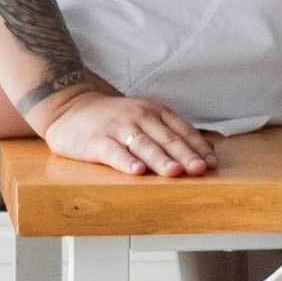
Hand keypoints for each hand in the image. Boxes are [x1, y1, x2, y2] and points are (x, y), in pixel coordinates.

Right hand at [31, 84, 214, 176]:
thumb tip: (209, 150)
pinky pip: (114, 152)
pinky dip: (126, 162)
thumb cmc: (113, 118)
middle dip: (185, 155)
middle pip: (166, 139)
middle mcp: (138, 116)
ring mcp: (117, 128)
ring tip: (174, 172)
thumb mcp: (146, 117)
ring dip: (160, 159)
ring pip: (143, 145)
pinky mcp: (96, 140)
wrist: (69, 107)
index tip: (211, 164)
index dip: (197, 148)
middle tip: (200, 170)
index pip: (181, 130)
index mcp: (154, 111)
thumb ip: (173, 132)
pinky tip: (136, 172)